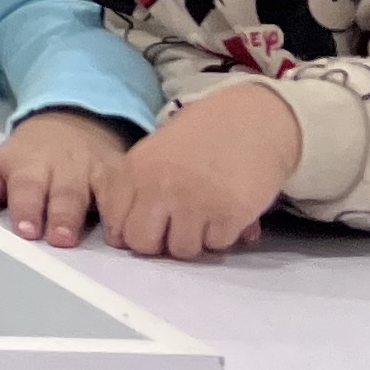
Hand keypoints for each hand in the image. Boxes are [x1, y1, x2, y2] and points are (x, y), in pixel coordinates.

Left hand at [0, 108, 135, 248]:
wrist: (73, 123)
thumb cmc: (31, 156)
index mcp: (29, 164)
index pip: (26, 185)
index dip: (26, 207)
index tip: (26, 229)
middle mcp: (66, 167)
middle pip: (65, 192)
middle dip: (62, 215)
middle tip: (59, 239)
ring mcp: (97, 170)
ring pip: (103, 191)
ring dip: (105, 215)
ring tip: (107, 240)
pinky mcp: (124, 175)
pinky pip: (131, 191)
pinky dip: (131, 209)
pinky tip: (131, 230)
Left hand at [105, 82, 300, 259]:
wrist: (254, 119)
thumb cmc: (203, 135)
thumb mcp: (155, 151)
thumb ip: (136, 188)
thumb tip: (119, 237)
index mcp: (135, 169)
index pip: (115, 222)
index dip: (130, 232)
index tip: (148, 228)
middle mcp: (158, 187)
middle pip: (142, 244)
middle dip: (159, 244)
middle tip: (175, 229)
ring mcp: (193, 202)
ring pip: (181, 251)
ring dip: (194, 240)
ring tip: (205, 216)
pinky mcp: (228, 214)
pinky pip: (216, 245)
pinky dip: (223, 235)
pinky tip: (227, 211)